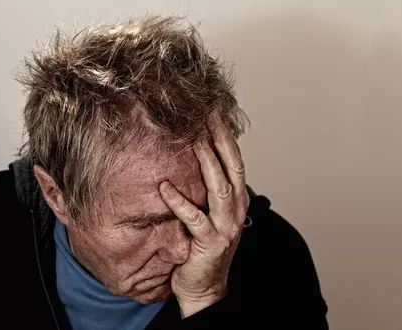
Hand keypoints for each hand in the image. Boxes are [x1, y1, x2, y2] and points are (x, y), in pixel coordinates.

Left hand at [159, 112, 249, 317]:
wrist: (204, 287)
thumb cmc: (202, 249)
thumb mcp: (209, 214)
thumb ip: (206, 190)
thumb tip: (191, 159)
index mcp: (236, 201)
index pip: (235, 162)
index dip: (226, 137)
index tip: (213, 113)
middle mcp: (235, 211)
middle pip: (232, 167)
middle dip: (220, 139)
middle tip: (206, 115)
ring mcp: (225, 227)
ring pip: (220, 188)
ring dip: (207, 162)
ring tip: (194, 141)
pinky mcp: (209, 243)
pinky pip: (194, 218)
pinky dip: (179, 202)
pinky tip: (165, 187)